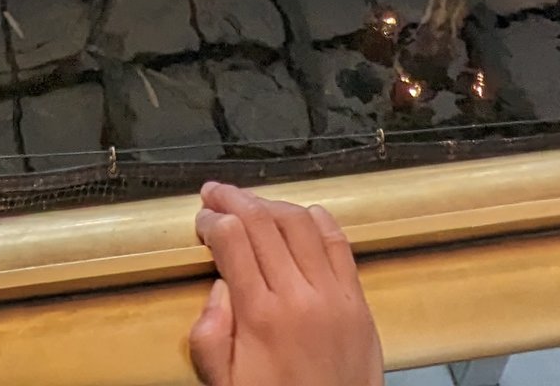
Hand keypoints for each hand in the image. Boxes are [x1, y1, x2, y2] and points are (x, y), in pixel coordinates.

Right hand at [189, 184, 380, 385]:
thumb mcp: (225, 385)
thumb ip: (209, 338)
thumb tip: (218, 287)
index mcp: (260, 316)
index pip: (232, 241)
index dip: (211, 220)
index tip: (201, 219)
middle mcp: (298, 296)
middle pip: (262, 223)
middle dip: (234, 200)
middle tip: (215, 193)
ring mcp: (333, 295)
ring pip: (299, 224)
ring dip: (271, 204)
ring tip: (251, 202)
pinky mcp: (358, 301)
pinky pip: (339, 244)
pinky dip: (318, 220)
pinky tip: (301, 214)